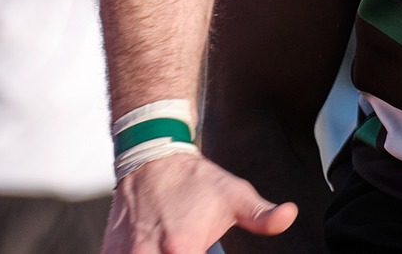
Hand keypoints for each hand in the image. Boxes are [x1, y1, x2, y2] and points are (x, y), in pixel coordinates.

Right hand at [102, 153, 297, 253]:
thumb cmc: (195, 181)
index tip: (208, 253)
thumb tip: (290, 215)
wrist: (150, 157)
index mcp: (182, 249)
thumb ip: (263, 215)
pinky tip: (154, 250)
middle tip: (193, 248)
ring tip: (174, 248)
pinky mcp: (110, 252)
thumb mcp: (234, 195)